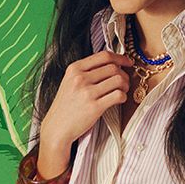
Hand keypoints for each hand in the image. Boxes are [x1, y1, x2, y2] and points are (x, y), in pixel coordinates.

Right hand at [37, 52, 132, 176]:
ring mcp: (87, 93)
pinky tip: (119, 100)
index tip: (127, 62)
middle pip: (113, 68)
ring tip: (123, 91)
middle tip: (125, 82)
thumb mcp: (69, 82)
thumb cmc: (65, 106)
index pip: (104, 56)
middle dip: (124, 74)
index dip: (120, 58)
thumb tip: (112, 65)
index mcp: (74, 69)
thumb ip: (86, 72)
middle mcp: (80, 78)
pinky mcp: (94, 107)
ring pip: (118, 80)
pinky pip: (118, 95)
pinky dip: (123, 96)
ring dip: (125, 85)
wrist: (57, 128)